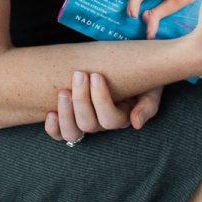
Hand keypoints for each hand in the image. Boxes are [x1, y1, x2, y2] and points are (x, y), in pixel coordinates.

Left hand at [44, 71, 162, 141]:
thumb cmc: (139, 77)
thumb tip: (136, 123)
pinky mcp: (71, 120)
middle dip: (81, 99)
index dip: (101, 99)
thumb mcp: (150, 88)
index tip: (96, 74)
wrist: (126, 67)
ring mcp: (86, 124)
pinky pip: (60, 135)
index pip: (110, 119)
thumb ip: (148, 105)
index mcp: (122, 118)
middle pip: (89, 124)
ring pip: (72, 133)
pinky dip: (53, 128)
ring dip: (66, 113)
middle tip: (79, 74)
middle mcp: (102, 124)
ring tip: (63, 91)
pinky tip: (50, 113)